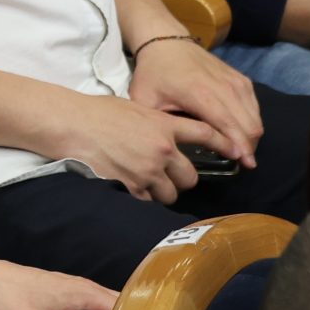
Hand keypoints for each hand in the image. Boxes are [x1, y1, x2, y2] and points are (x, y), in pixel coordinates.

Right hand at [48, 87, 225, 203]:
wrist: (72, 124)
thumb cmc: (97, 112)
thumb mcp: (135, 108)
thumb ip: (157, 123)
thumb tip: (167, 134)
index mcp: (164, 125)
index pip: (205, 134)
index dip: (225, 143)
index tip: (237, 151)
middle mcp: (161, 149)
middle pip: (190, 176)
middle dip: (182, 180)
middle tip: (170, 177)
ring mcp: (147, 170)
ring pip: (171, 194)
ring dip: (163, 192)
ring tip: (148, 184)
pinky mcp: (131, 186)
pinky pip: (148, 201)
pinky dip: (143, 198)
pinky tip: (132, 188)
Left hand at [124, 38, 260, 165]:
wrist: (166, 42)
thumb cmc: (154, 73)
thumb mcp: (145, 99)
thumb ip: (158, 124)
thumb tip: (163, 147)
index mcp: (201, 94)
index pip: (229, 126)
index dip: (239, 147)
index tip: (244, 164)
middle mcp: (225, 87)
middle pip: (249, 125)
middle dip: (248, 147)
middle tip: (241, 162)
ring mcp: (236, 81)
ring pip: (255, 117)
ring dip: (251, 136)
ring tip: (240, 150)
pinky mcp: (241, 79)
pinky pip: (254, 106)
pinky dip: (251, 122)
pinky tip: (239, 132)